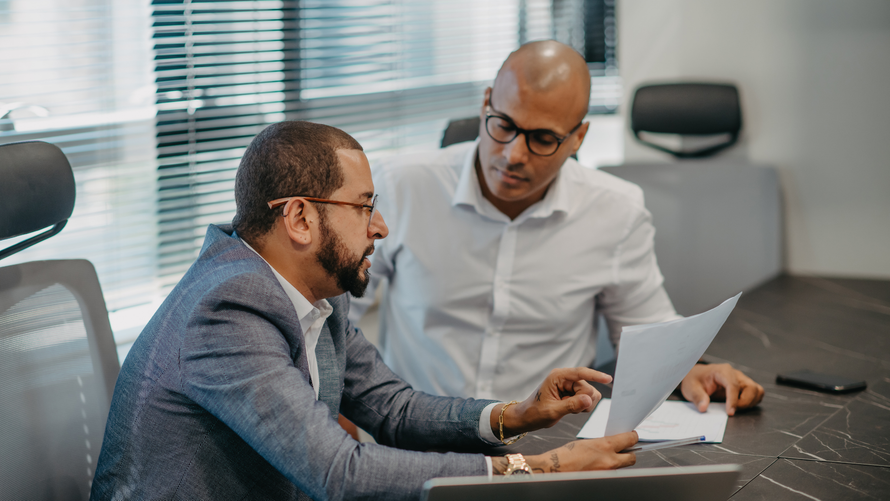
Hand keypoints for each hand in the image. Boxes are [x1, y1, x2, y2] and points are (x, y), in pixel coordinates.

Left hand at [492, 367, 611, 436]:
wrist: (527, 418)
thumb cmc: (535, 413)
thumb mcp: (552, 411)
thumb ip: (571, 405)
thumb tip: (588, 400)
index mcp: (557, 377)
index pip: (580, 373)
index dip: (595, 376)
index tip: (608, 379)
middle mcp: (565, 378)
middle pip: (588, 387)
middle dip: (583, 401)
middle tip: (569, 409)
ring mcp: (569, 385)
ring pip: (590, 394)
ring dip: (583, 405)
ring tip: (567, 409)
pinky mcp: (572, 392)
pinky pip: (587, 399)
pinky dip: (582, 406)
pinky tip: (570, 409)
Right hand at [492, 432, 638, 473]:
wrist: (555, 469)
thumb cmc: (566, 454)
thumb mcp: (586, 442)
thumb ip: (602, 443)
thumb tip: (613, 444)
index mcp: (605, 446)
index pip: (629, 439)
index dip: (633, 436)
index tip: (632, 435)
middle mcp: (609, 460)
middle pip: (632, 457)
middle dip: (630, 452)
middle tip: (625, 448)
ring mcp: (607, 472)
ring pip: (623, 466)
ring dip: (619, 461)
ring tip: (609, 457)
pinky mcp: (603, 480)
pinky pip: (612, 473)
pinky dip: (610, 468)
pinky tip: (600, 465)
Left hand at [680, 363, 764, 415]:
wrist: (696, 377)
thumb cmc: (695, 380)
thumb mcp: (691, 388)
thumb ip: (698, 397)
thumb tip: (703, 407)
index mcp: (722, 371)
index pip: (733, 385)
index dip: (733, 400)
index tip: (730, 412)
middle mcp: (735, 374)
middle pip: (751, 387)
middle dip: (744, 402)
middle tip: (731, 411)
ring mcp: (741, 380)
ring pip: (756, 390)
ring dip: (750, 402)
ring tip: (736, 408)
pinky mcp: (744, 386)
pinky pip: (756, 393)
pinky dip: (752, 401)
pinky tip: (740, 406)